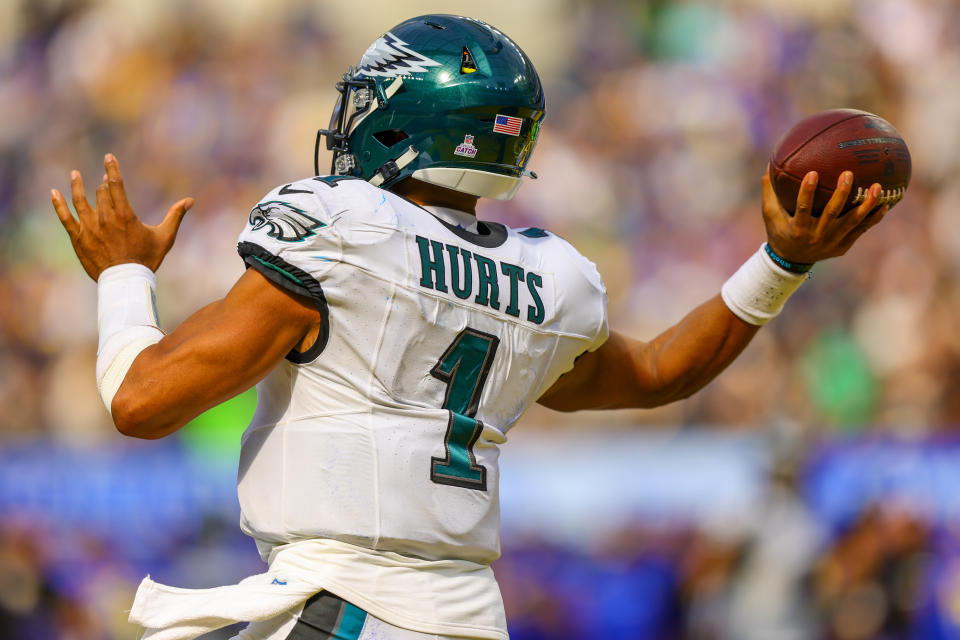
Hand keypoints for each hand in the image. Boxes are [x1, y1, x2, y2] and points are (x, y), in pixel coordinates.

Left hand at [51, 154, 193, 279]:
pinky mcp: (78, 238)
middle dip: (104, 184)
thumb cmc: (147, 259)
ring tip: (75, 174)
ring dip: (77, 185)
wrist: (126, 282)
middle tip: (106, 180)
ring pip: (80, 200)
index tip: (108, 157)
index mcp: (125, 215)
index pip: (116, 184)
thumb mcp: (165, 237)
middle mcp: (105, 218)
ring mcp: (89, 227)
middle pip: (100, 192)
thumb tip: (190, 200)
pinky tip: (54, 192)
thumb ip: (175, 215)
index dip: (112, 168)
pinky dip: (58, 204)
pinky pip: (65, 217)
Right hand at [761, 169, 888, 263]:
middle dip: (841, 194)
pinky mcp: (843, 247)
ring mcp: (832, 243)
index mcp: (797, 229)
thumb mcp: (770, 214)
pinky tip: (885, 204)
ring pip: (852, 222)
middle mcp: (816, 237)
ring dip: (866, 205)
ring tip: (877, 187)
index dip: (807, 191)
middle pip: (831, 214)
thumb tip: (769, 163)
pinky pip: (861, 230)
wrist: (790, 262)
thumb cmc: (779, 232)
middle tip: (848, 173)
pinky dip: (873, 218)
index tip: (813, 172)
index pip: (802, 208)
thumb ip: (770, 191)